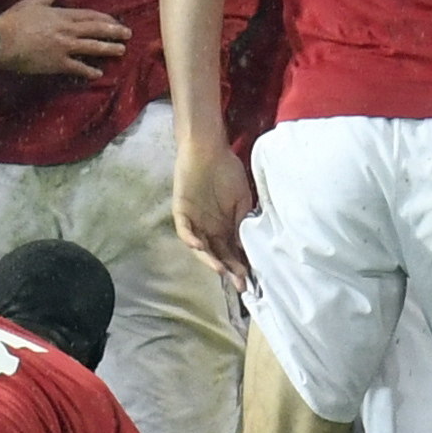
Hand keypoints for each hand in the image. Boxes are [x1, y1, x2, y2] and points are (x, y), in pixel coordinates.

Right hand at [0, 0, 131, 77]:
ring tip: (121, 50)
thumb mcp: (27, 5)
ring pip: (92, 47)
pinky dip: (89, 70)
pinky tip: (98, 73)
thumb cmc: (11, 22)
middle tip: (127, 34)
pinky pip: (78, 67)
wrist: (0, 41)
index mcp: (60, 15)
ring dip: (108, 48)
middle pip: (96, 29)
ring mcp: (63, 47)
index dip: (104, 18)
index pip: (88, 15)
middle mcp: (66, 30)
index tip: (114, 20)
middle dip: (114, 31)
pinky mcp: (57, 63)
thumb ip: (42, 0)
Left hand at [173, 137, 256, 286]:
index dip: (240, 265)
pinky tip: (200, 246)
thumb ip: (242, 223)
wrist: (209, 150)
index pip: (231, 252)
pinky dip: (191, 239)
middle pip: (217, 255)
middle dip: (228, 270)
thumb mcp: (242, 201)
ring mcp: (194, 222)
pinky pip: (184, 230)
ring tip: (220, 270)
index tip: (250, 278)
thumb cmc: (228, 171)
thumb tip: (248, 247)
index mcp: (224, 228)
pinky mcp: (181, 212)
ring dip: (210, 260)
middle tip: (238, 283)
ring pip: (201, 248)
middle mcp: (208, 229)